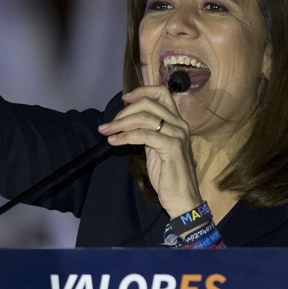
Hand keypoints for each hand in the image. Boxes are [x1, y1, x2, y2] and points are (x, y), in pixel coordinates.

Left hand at [98, 86, 202, 218]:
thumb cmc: (167, 174)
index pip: (162, 93)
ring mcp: (177, 135)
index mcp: (177, 121)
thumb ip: (147, 131)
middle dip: (124, 111)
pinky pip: (144, 135)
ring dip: (120, 123)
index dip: (142, 91)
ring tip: (106, 132)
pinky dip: (125, 136)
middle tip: (109, 124)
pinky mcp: (172, 147)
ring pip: (144, 117)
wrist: (181, 197)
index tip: (125, 99)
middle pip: (149, 104)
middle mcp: (179, 124)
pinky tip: (114, 142)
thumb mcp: (156, 147)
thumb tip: (127, 121)